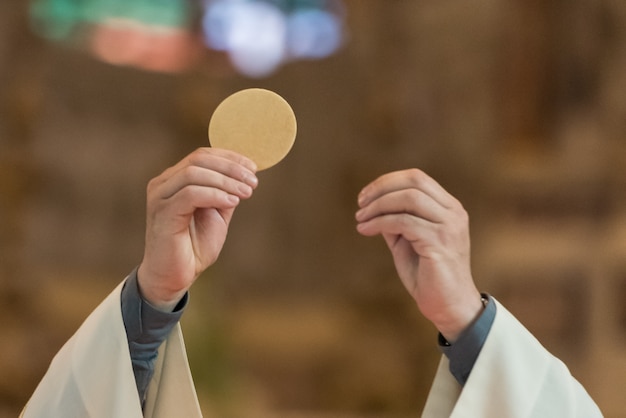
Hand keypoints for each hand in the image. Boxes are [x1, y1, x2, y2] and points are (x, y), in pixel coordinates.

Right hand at [137, 148, 257, 310]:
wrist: (174, 277)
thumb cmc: (194, 247)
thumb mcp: (217, 215)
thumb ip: (225, 193)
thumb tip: (244, 175)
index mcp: (175, 180)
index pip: (202, 156)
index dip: (230, 157)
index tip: (253, 167)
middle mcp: (163, 184)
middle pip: (198, 160)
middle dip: (231, 167)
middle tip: (253, 181)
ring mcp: (160, 197)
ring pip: (194, 173)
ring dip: (226, 181)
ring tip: (247, 193)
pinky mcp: (162, 213)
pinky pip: (190, 194)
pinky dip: (215, 195)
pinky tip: (232, 202)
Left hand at [355, 169, 481, 341]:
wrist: (449, 306)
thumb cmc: (428, 274)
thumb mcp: (407, 241)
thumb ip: (396, 221)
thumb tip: (373, 206)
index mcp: (449, 208)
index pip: (417, 178)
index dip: (388, 181)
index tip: (365, 196)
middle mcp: (453, 213)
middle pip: (414, 181)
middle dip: (381, 188)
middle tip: (360, 204)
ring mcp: (449, 227)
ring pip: (408, 199)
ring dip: (378, 206)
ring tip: (361, 219)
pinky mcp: (439, 243)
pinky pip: (403, 222)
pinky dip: (379, 223)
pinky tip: (365, 230)